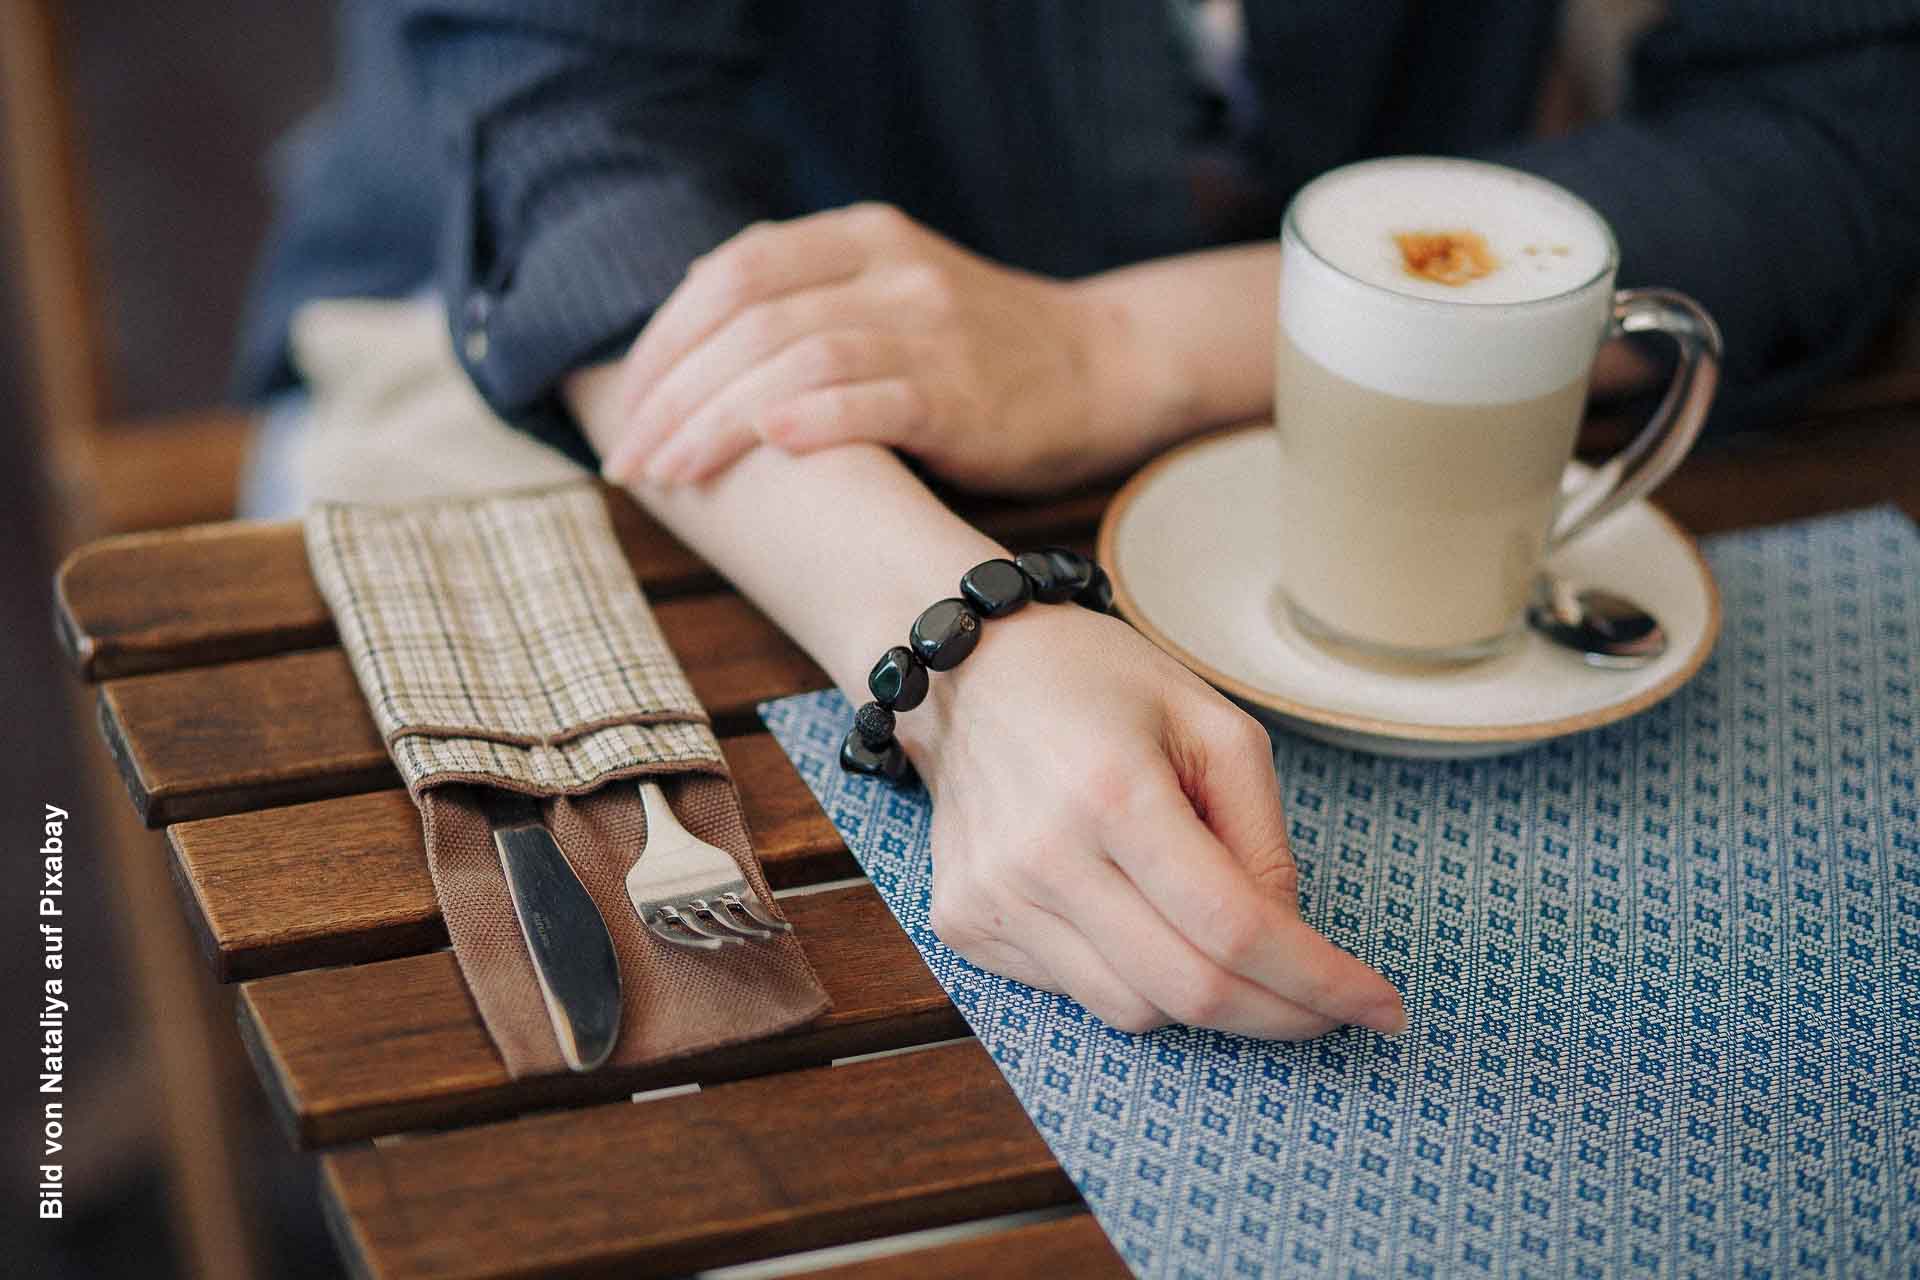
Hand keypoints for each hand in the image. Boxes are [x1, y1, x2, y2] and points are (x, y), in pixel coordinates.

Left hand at [596, 203, 1136, 494]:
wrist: (1103, 367)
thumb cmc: (977, 350)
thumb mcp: (889, 292)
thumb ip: (804, 299)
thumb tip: (689, 332)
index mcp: (860, 236)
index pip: (732, 271)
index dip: (666, 340)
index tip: (625, 409)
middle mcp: (890, 269)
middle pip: (749, 318)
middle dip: (674, 393)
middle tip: (630, 459)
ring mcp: (930, 326)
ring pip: (796, 359)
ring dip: (718, 421)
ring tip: (673, 474)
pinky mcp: (965, 392)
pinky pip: (876, 398)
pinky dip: (814, 420)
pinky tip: (768, 447)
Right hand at [897, 604, 1407, 1038]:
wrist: (967, 671)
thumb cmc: (1098, 683)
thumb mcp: (1213, 725)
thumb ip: (1262, 837)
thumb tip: (1287, 943)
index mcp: (1113, 791)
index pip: (1234, 928)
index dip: (1320, 981)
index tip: (1381, 1007)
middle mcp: (1041, 856)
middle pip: (1189, 991)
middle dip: (1283, 1016)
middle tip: (1332, 1010)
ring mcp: (992, 898)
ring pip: (1132, 1010)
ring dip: (1205, 998)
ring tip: (1223, 942)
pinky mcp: (963, 922)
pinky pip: (1075, 992)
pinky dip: (1130, 975)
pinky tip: (1135, 914)